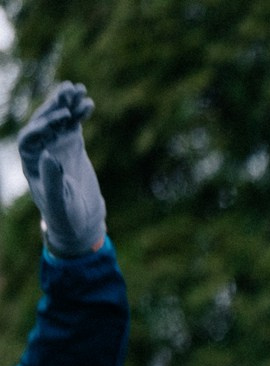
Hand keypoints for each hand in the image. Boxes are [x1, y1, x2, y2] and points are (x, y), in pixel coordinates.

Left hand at [17, 83, 105, 255]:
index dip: (42, 126)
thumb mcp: (59, 202)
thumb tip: (48, 155)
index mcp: (30, 162)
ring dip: (67, 103)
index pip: (29, 137)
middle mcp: (40, 149)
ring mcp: (56, 145)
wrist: (80, 221)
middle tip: (67, 91)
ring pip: (58, 119)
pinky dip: (79, 113)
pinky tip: (87, 103)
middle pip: (43, 121)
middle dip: (54, 106)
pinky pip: (73, 124)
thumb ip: (52, 180)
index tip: (59, 119)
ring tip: (78, 89)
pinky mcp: (71, 145)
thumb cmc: (65, 216)